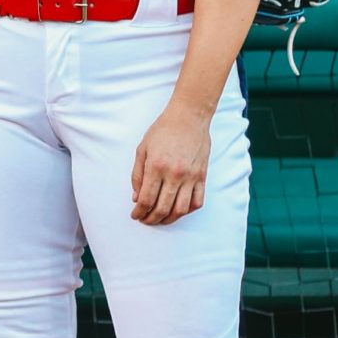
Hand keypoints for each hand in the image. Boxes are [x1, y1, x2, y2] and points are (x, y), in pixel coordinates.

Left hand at [129, 103, 211, 224]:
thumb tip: (136, 198)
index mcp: (156, 167)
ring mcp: (191, 177)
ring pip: (181, 209)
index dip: (139, 212)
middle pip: (162, 208)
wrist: (189, 117)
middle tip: (145, 220)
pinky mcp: (202, 176)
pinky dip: (188, 210)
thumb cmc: (163, 131)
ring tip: (160, 219)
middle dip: (151, 219)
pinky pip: (197, 201)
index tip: (135, 215)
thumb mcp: (142, 149)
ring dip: (169, 219)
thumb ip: (137, 175)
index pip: (146, 199)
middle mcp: (174, 174)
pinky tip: (179, 210)